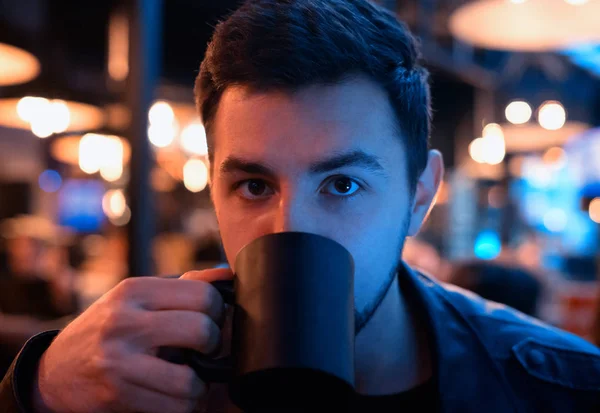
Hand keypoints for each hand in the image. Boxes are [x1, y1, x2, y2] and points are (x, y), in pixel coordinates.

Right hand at [32, 268, 232, 412]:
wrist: (54, 371)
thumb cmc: (109, 328)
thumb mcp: (138, 298)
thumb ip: (184, 286)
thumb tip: (228, 275)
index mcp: (134, 290)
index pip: (202, 294)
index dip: (217, 310)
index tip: (210, 320)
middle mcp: (124, 321)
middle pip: (202, 331)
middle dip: (214, 345)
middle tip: (205, 349)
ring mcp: (118, 361)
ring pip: (191, 381)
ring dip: (199, 386)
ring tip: (190, 378)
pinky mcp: (116, 395)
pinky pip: (174, 408)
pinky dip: (184, 405)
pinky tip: (174, 395)